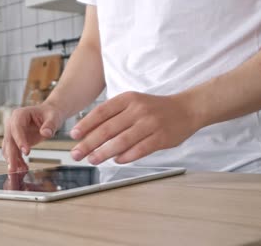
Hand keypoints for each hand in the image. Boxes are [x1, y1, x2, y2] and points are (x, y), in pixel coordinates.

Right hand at [2, 103, 65, 172]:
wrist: (48, 115)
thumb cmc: (50, 114)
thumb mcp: (53, 117)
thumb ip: (50, 125)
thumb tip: (45, 133)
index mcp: (20, 114)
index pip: (16, 127)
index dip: (20, 140)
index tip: (26, 152)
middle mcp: (12, 123)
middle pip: (9, 140)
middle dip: (11, 155)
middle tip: (14, 169)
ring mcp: (12, 133)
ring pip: (9, 148)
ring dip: (13, 161)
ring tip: (19, 172)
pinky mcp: (15, 141)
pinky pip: (13, 152)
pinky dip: (17, 161)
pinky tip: (22, 169)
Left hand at [69, 92, 199, 164]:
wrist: (186, 108)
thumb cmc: (154, 108)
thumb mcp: (133, 103)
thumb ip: (113, 114)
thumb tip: (88, 131)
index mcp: (128, 99)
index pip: (101, 112)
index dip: (85, 124)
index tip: (74, 135)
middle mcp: (138, 110)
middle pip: (108, 129)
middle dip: (89, 143)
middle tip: (76, 153)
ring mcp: (150, 124)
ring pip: (121, 141)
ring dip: (104, 152)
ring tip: (92, 159)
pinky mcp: (161, 138)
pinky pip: (140, 149)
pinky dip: (126, 156)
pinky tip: (117, 160)